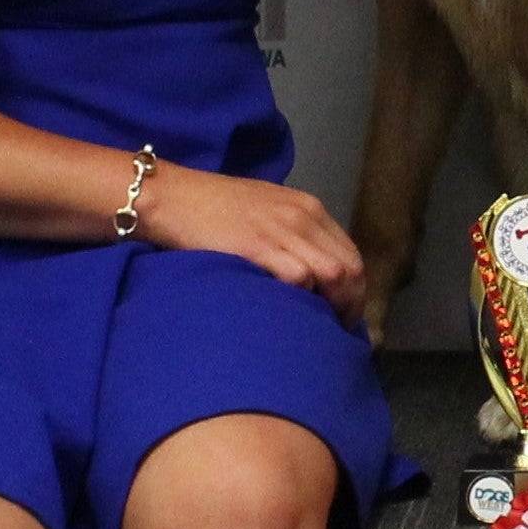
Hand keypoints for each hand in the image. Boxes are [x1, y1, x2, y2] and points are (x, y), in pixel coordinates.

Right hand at [138, 163, 367, 325]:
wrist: (173, 197)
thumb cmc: (212, 208)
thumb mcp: (266, 211)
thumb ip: (292, 235)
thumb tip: (311, 274)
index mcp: (308, 208)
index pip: (351, 254)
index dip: (355, 290)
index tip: (345, 315)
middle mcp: (302, 217)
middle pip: (350, 268)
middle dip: (351, 305)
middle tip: (337, 331)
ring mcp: (282, 230)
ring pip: (333, 274)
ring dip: (333, 307)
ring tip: (320, 331)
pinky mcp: (258, 246)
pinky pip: (299, 278)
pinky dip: (303, 300)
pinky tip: (293, 316)